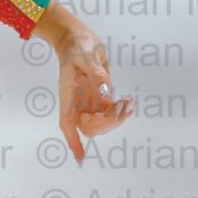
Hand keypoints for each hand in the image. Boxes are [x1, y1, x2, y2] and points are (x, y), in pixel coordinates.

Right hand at [50, 14, 132, 163]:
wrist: (78, 38)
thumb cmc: (77, 45)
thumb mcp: (86, 55)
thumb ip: (97, 74)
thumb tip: (107, 93)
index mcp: (69, 95)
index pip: (68, 124)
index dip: (73, 142)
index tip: (80, 159)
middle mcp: (78, 102)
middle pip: (90, 127)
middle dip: (108, 124)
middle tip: (122, 108)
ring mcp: (89, 101)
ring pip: (103, 122)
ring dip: (118, 118)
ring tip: (128, 103)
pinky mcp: (99, 97)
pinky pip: (111, 112)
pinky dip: (122, 111)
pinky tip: (129, 101)